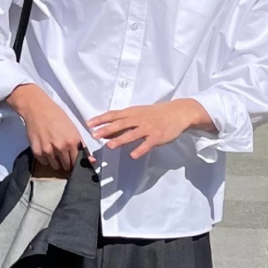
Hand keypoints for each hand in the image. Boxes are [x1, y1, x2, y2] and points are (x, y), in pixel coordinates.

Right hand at [7, 83, 91, 172]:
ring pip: (55, 166)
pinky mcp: (37, 151)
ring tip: (54, 150)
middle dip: (66, 163)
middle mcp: (60, 147)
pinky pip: (44, 162)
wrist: (37, 108)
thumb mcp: (73, 128)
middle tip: (63, 155)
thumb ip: (81, 145)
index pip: (77, 161)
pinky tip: (45, 148)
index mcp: (72, 141)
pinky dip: (45, 158)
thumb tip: (91, 160)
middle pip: (66, 166)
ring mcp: (48, 150)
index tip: (73, 160)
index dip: (75, 162)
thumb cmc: (56, 116)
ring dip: (56, 162)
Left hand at [88, 100, 215, 160]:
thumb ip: (123, 122)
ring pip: (132, 134)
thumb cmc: (155, 114)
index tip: (89, 124)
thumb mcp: (139, 114)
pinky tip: (133, 155)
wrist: (178, 112)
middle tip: (94, 136)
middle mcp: (139, 119)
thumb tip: (106, 131)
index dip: (101, 119)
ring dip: (120, 140)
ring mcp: (148, 128)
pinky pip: (147, 144)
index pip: (114, 115)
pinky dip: (140, 149)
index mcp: (133, 113)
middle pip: (120, 124)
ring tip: (110, 146)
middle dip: (107, 130)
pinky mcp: (157, 137)